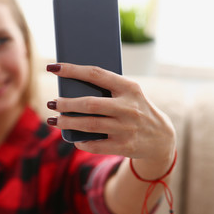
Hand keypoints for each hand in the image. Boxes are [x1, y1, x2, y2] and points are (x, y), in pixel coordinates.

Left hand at [47, 63, 175, 161]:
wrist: (161, 137)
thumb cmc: (135, 109)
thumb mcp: (128, 94)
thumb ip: (106, 90)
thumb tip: (71, 89)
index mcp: (129, 88)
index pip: (96, 74)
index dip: (72, 70)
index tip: (53, 67)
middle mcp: (128, 107)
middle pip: (89, 104)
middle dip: (66, 104)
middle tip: (52, 103)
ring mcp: (127, 128)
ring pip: (89, 125)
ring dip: (67, 123)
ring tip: (54, 120)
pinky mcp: (125, 147)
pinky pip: (96, 145)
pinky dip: (81, 142)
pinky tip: (74, 139)